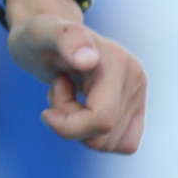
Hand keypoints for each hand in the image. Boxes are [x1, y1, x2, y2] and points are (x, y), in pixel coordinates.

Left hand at [6, 15, 146, 155]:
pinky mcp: (136, 108)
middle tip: (59, 92)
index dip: (67, 126)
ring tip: (68, 95)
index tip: (46, 112)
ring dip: (79, 128)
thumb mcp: (40, 33)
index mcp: (117, 61)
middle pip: (103, 136)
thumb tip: (88, 60)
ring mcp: (139, 93)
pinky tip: (82, 109)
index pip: (102, 120)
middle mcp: (135, 77)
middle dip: (70, 124)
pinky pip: (121, 144)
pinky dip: (95, 134)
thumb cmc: (39, 36)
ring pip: (109, 143)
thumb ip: (66, 39)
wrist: (47, 36)